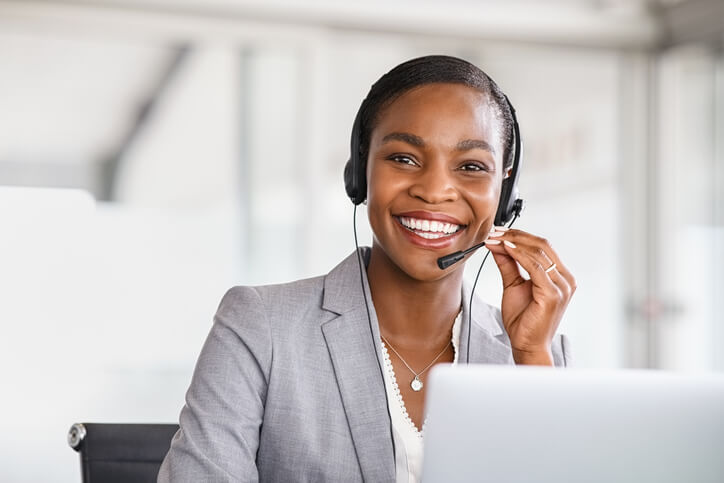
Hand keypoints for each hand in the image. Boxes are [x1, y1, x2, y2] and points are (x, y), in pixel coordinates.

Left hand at [484, 227, 575, 364]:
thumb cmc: (524, 320)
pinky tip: (505, 249)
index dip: (519, 236)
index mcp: (560, 276)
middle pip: (542, 246)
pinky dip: (519, 255)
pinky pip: (535, 267)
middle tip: (494, 232)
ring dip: (513, 243)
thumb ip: (508, 265)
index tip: (498, 232)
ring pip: (538, 253)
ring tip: (495, 239)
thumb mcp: (513, 285)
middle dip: (515, 236)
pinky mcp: (554, 294)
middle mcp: (565, 279)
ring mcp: (562, 286)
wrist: (527, 345)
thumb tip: (498, 245)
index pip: (542, 246)